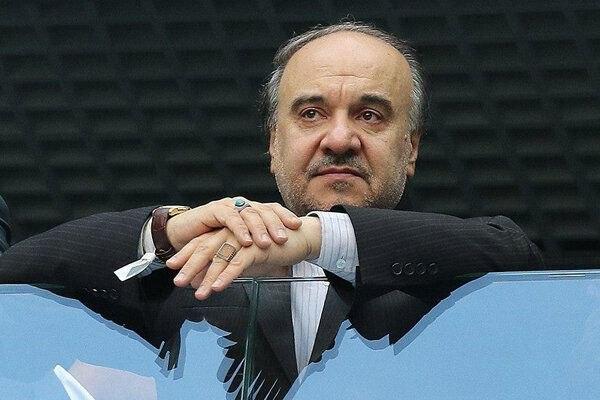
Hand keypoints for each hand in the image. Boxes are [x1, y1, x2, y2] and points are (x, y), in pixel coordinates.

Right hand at [165, 198, 301, 250]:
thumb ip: (258, 252)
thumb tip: (285, 266)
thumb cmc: (213, 243)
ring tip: (268, 243)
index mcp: (251, 211)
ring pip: (249, 214)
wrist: (183, 235)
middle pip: (264, 210)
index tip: (298, 226)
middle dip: (276, 224)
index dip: (285, 215)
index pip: (272, 209)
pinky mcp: (214, 210)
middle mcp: (241, 205)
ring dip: (259, 229)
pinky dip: (239, 230)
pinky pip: (230, 218)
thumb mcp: (239, 247)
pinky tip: (246, 242)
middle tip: (285, 239)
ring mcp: (228, 206)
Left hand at [166, 216, 321, 299]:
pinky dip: (227, 275)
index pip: (203, 242)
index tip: (172, 267)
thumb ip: (229, 269)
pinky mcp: (257, 246)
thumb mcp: (248, 261)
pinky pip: (239, 262)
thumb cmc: (275, 249)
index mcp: (229, 233)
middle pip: (206, 248)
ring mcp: (245, 238)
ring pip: (220, 257)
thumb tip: (209, 284)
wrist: (301, 238)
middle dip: (190, 266)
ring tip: (198, 293)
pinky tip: (218, 287)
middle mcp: (234, 233)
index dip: (186, 254)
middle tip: (177, 282)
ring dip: (207, 276)